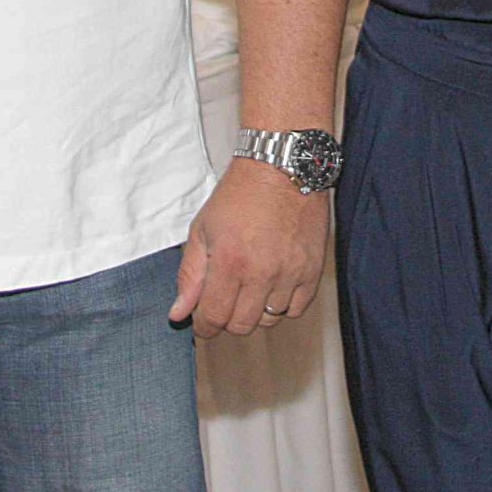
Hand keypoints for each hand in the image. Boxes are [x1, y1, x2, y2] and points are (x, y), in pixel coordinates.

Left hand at [168, 159, 327, 340]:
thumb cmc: (240, 193)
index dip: (203, 325)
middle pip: (241, 325)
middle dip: (227, 318)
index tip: (203, 318)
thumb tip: (179, 313)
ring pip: (269, 319)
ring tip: (251, 285)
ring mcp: (290, 272)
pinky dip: (283, 304)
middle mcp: (262, 272)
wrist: (283, 166)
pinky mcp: (312, 269)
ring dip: (255, 310)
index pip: (213, 318)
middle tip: (225, 298)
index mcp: (229, 261)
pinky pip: (297, 308)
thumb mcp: (202, 229)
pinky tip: (273, 285)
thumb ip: (190, 275)